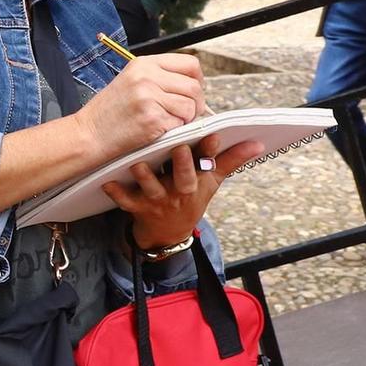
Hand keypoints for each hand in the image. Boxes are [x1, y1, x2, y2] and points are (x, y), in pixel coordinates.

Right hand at [72, 53, 204, 162]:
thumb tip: (193, 84)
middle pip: (194, 86)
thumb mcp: (130, 82)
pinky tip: (158, 130)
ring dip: (185, 118)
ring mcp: (149, 97)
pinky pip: (181, 123)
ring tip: (167, 122)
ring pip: (191, 106)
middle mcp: (146, 76)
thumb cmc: (109, 112)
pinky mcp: (152, 118)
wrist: (89, 134)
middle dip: (195, 104)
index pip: (190, 64)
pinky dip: (175, 130)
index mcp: (143, 64)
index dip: (196, 80)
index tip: (189, 93)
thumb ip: (159, 77)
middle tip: (182, 114)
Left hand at [102, 135, 265, 250]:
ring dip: (145, 177)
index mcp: (198, 181)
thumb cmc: (190, 198)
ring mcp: (158, 200)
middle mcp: (179, 190)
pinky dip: (117, 193)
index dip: (211, 150)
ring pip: (152, 188)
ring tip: (138, 163)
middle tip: (178, 148)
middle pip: (184, 178)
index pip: (208, 164)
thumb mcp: (212, 181)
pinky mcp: (138, 207)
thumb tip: (258, 142)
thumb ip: (231, 159)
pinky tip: (107, 183)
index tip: (213, 134)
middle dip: (182, 164)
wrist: (169, 232)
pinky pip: (126, 201)